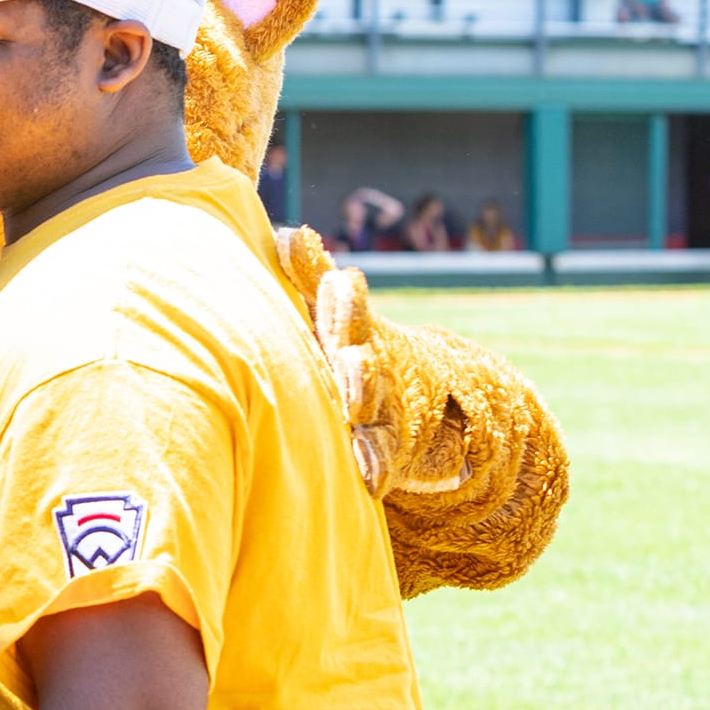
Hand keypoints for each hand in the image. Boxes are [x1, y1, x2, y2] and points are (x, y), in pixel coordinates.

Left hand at [274, 226, 467, 496]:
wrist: (420, 397)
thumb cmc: (353, 348)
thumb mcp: (335, 314)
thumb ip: (313, 277)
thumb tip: (289, 233)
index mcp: (352, 333)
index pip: (349, 310)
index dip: (344, 298)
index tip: (339, 281)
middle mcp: (370, 367)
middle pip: (364, 358)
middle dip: (357, 353)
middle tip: (349, 352)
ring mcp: (382, 408)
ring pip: (373, 405)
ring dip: (365, 403)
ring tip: (356, 408)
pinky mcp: (388, 450)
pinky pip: (381, 459)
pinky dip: (377, 466)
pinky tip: (371, 476)